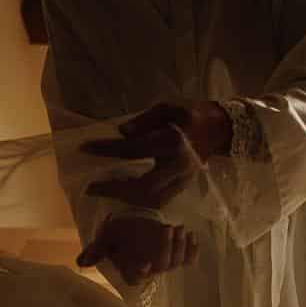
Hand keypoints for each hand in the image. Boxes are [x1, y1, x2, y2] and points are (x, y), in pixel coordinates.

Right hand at [76, 216, 198, 285]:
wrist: (136, 221)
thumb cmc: (121, 231)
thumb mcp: (107, 237)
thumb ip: (96, 249)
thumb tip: (81, 262)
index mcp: (132, 269)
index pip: (135, 277)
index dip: (140, 273)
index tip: (144, 264)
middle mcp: (151, 270)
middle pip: (161, 266)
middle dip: (166, 248)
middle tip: (167, 229)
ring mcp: (166, 264)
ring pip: (176, 262)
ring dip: (180, 246)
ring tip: (180, 228)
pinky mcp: (178, 256)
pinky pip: (189, 259)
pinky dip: (193, 250)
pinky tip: (192, 236)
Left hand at [80, 101, 231, 208]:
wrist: (219, 129)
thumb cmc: (191, 113)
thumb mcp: (168, 107)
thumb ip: (144, 121)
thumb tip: (121, 134)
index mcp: (173, 142)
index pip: (134, 150)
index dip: (108, 150)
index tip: (86, 148)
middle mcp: (178, 166)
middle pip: (143, 188)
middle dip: (115, 189)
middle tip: (91, 188)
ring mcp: (182, 180)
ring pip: (151, 200)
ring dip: (125, 198)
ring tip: (103, 191)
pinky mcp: (183, 187)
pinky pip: (158, 200)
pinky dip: (138, 199)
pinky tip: (122, 192)